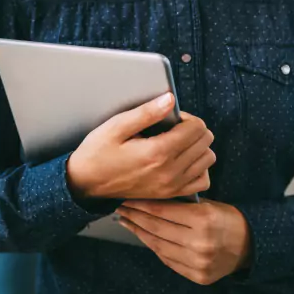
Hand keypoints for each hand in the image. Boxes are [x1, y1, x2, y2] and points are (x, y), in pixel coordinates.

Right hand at [66, 93, 215, 200]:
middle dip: (194, 129)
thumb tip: (170, 100)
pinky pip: (201, 181)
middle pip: (205, 142)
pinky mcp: (170, 194)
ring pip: (207, 160)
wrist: (86, 183)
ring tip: (179, 142)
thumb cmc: (98, 152)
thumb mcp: (117, 126)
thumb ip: (146, 113)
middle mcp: (169, 171)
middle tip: (175, 127)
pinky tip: (184, 160)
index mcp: (158, 152)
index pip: (196, 128)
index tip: (172, 118)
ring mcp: (171, 186)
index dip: (187, 117)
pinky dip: (198, 168)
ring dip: (198, 147)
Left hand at [116, 199, 251, 284]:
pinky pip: (168, 260)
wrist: (251, 246)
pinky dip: (155, 247)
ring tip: (127, 222)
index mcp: (204, 219)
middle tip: (121, 208)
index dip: (143, 204)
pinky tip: (145, 237)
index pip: (164, 211)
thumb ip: (183, 205)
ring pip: (159, 246)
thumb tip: (150, 200)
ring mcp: (198, 262)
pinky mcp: (197, 276)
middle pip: (158, 229)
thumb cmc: (228, 219)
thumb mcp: (209, 204)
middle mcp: (200, 242)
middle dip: (136, 217)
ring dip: (140, 233)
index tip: (128, 198)